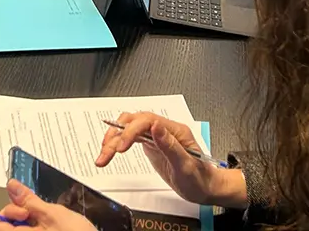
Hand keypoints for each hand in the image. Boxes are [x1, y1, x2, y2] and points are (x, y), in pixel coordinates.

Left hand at [0, 180, 95, 230]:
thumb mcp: (53, 214)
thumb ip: (30, 200)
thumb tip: (12, 186)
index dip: (10, 211)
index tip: (26, 209)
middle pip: (8, 229)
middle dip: (22, 216)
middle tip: (38, 214)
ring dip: (31, 223)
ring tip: (48, 222)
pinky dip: (38, 229)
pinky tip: (53, 229)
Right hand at [97, 112, 238, 205]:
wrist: (205, 187)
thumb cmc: (200, 178)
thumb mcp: (186, 165)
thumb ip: (170, 145)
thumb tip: (155, 126)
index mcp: (174, 130)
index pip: (146, 121)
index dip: (130, 131)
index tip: (120, 147)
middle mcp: (164, 130)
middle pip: (133, 122)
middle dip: (116, 135)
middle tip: (106, 153)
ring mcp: (156, 136)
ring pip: (128, 129)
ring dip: (113, 140)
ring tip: (102, 156)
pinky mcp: (151, 145)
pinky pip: (130, 139)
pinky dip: (118, 144)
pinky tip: (110, 151)